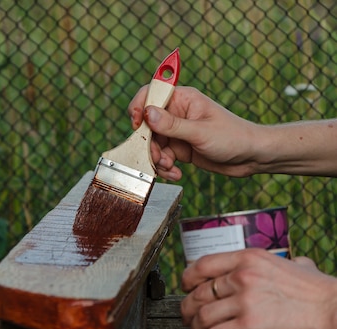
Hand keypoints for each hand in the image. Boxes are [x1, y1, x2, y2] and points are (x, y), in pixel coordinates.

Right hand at [128, 86, 261, 179]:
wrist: (252, 157)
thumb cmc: (234, 137)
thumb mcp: (201, 132)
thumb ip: (172, 125)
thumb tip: (147, 114)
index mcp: (182, 99)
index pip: (150, 94)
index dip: (139, 108)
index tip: (137, 126)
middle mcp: (176, 113)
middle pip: (146, 125)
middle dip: (148, 144)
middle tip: (158, 158)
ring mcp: (177, 131)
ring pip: (152, 144)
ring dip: (157, 159)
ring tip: (170, 168)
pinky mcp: (179, 148)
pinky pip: (161, 157)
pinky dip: (165, 167)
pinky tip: (176, 173)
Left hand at [180, 248, 336, 328]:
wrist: (336, 309)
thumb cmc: (322, 291)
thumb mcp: (299, 265)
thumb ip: (290, 263)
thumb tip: (296, 263)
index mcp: (248, 258)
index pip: (203, 264)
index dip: (187, 277)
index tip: (185, 287)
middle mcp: (241, 276)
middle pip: (198, 293)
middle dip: (187, 309)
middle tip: (188, 318)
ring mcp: (244, 300)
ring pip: (202, 316)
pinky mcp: (250, 325)